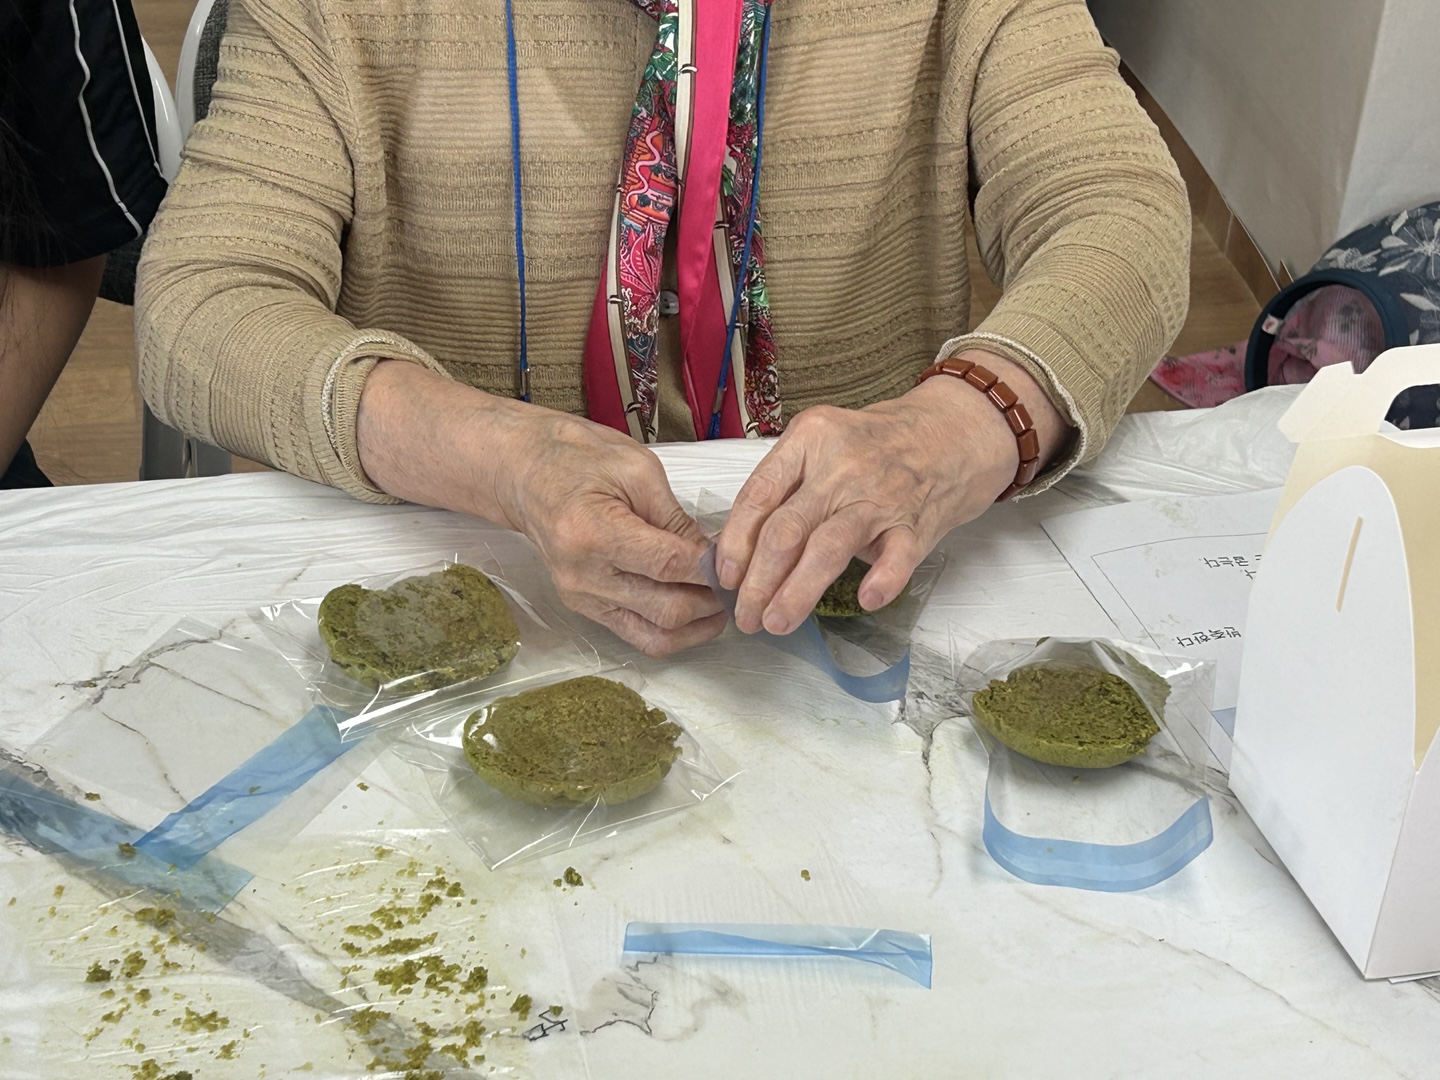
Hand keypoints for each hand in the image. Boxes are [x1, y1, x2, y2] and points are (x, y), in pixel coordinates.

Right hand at [357, 361, 724, 655]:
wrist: (524, 473)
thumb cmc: (577, 459)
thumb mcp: (636, 470)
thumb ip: (675, 519)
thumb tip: (712, 556)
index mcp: (592, 532)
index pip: (668, 564)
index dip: (711, 567)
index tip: (737, 560)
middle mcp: (582, 574)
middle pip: (666, 609)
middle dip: (712, 601)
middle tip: (740, 585)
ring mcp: (581, 597)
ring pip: (655, 634)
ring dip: (698, 626)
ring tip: (724, 605)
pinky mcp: (584, 608)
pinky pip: (636, 635)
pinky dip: (673, 631)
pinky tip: (697, 613)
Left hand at [714, 351, 1068, 634]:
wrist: (956, 430)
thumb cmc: (878, 445)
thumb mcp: (824, 443)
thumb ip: (787, 484)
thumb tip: (739, 546)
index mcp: (809, 440)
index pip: (758, 496)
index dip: (735, 543)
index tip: (725, 577)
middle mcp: (841, 465)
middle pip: (785, 530)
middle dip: (758, 581)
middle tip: (746, 615)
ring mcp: (881, 494)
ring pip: (828, 548)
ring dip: (796, 592)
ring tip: (776, 623)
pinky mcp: (917, 522)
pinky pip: (897, 556)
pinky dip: (882, 581)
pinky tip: (865, 601)